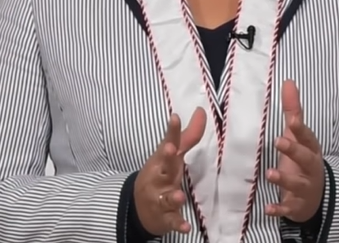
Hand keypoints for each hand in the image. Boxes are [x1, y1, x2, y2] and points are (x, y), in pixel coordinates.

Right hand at [134, 107, 206, 235]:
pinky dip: (178, 224)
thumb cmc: (159, 175)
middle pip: (162, 167)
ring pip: (166, 197)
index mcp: (162, 161)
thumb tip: (201, 110)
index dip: (172, 131)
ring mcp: (160, 198)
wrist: (138, 208)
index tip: (175, 117)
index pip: (168, 143)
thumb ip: (187, 135)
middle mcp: (159, 178)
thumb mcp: (170, 156)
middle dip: (165, 158)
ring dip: (173, 196)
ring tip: (180, 195)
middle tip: (169, 149)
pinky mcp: (164, 216)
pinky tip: (187, 227)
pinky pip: (172, 220)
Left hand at [265, 80, 324, 221]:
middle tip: (279, 141)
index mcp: (311, 149)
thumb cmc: (303, 160)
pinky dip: (279, 209)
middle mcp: (310, 168)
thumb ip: (293, 111)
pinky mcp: (297, 205)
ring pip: (297, 184)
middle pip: (306, 158)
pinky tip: (268, 208)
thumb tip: (288, 82)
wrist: (317, 196)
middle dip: (294, 150)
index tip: (293, 120)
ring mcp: (305, 188)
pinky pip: (288, 207)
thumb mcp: (299, 136)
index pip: (308, 137)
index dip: (301, 129)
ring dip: (284, 179)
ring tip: (270, 174)